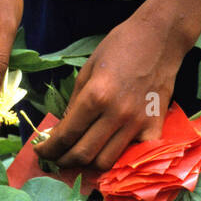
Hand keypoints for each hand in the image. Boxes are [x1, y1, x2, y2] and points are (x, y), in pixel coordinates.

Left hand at [33, 11, 187, 173]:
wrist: (160, 37)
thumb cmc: (121, 45)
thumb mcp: (89, 68)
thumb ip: (75, 102)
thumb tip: (62, 130)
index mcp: (96, 95)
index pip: (66, 135)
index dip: (49, 148)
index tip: (40, 151)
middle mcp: (117, 113)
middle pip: (83, 154)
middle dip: (63, 160)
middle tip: (56, 158)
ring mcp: (138, 123)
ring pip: (106, 162)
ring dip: (88, 164)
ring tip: (80, 156)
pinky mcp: (155, 126)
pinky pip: (133, 156)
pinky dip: (119, 159)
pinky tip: (110, 151)